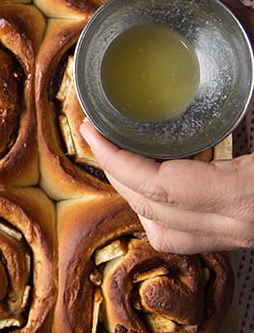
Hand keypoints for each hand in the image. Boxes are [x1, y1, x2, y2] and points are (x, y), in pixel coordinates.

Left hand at [80, 120, 253, 253]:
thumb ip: (233, 125)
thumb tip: (211, 93)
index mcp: (241, 195)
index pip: (160, 186)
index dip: (117, 161)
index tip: (93, 134)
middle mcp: (234, 225)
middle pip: (152, 209)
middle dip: (115, 173)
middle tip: (97, 138)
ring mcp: (237, 237)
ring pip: (163, 232)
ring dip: (133, 195)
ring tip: (120, 159)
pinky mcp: (241, 238)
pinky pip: (186, 236)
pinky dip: (160, 212)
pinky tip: (158, 183)